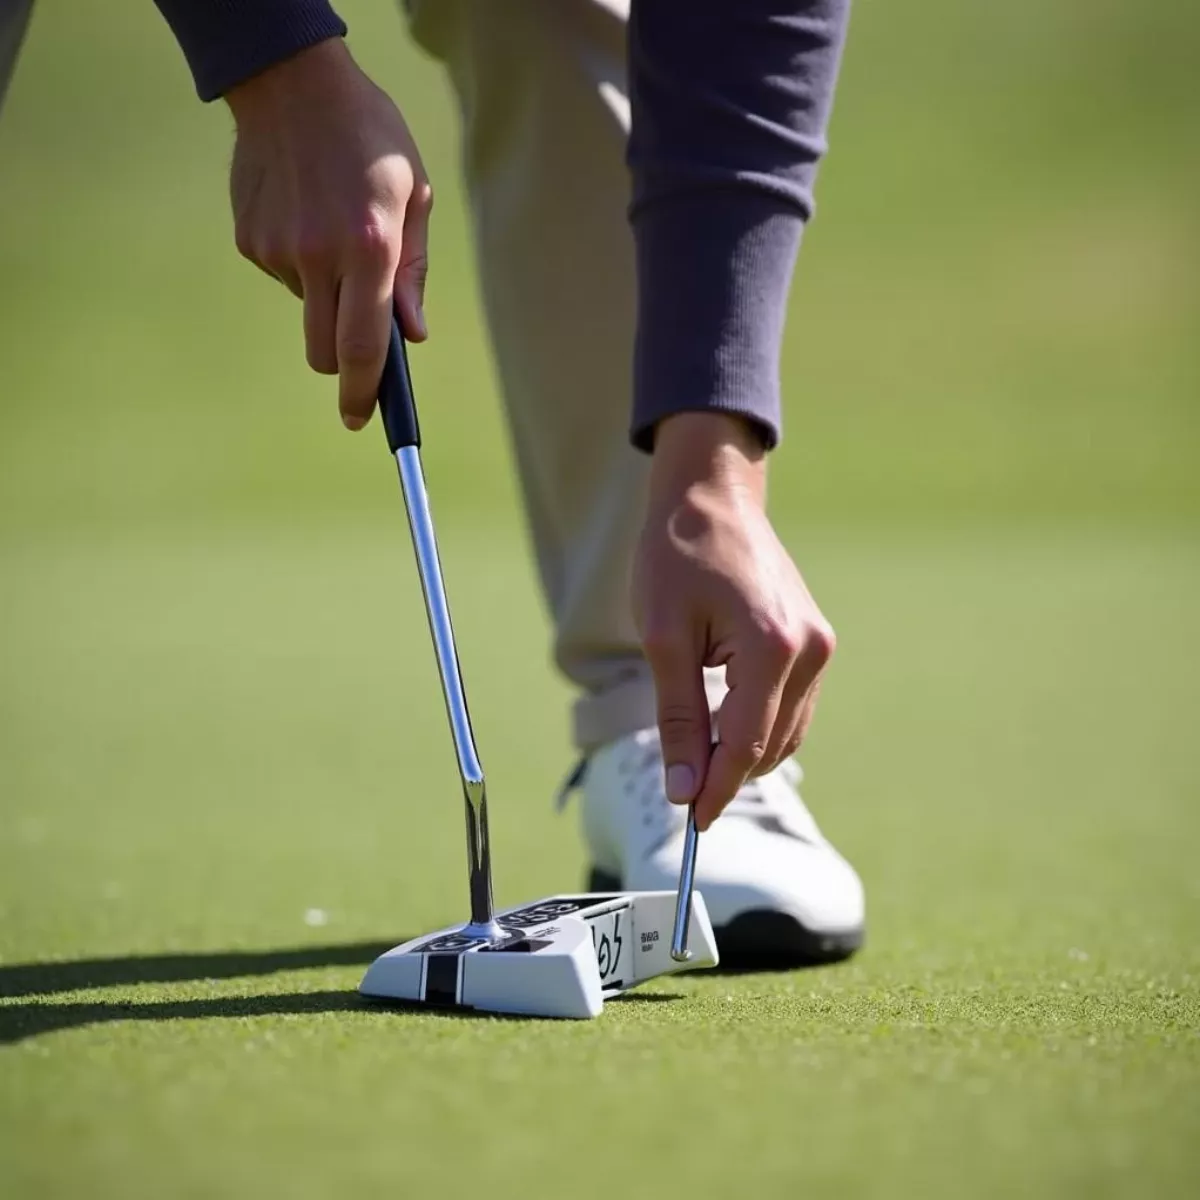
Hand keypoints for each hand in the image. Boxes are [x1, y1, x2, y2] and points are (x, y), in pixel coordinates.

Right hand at [225, 39, 431, 429]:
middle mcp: (320, 254)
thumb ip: (412, 273)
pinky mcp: (250, 239)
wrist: (291, 80)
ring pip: (306, 311)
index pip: (363, 344)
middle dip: (343, 360)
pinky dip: (300, 263)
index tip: (360, 420)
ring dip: (325, 295)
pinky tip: (307, 217)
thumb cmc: (369, 137)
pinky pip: (283, 276)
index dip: (363, 391)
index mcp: (369, 246)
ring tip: (335, 233)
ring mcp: (278, 249)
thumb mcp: (413, 196)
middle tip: (358, 330)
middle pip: (324, 350)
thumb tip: (410, 335)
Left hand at [633, 414, 835, 830]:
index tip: (691, 822)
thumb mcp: (664, 638)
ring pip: (787, 731)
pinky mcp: (816, 640)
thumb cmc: (677, 557)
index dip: (717, 789)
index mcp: (772, 646)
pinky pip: (792, 705)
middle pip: (771, 743)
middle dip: (728, 772)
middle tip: (682, 790)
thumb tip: (684, 788)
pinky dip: (759, 725)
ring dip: (744, 751)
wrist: (711, 497)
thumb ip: (678, 717)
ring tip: (697, 756)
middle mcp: (810, 650)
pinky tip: (723, 722)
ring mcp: (819, 644)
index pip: (746, 743)